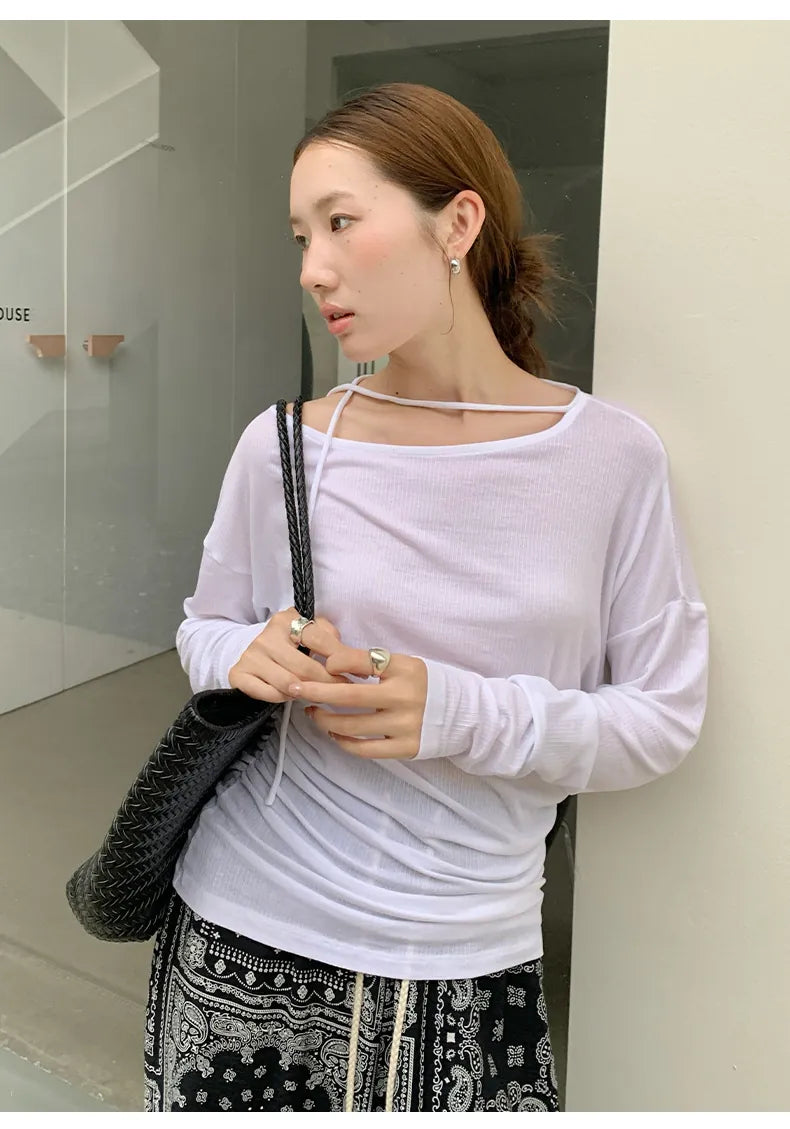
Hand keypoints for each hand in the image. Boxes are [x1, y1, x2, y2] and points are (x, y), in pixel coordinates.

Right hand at [228, 608, 351, 702]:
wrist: (253, 655)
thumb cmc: (290, 646)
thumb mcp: (310, 633)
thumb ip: (332, 640)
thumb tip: (358, 662)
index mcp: (287, 620)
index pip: (319, 639)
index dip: (340, 659)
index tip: (355, 675)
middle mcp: (267, 635)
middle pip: (305, 667)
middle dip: (327, 683)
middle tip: (339, 693)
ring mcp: (251, 655)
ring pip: (288, 683)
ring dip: (305, 692)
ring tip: (315, 694)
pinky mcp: (239, 674)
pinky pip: (268, 694)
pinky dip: (283, 698)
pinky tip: (290, 696)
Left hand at [293, 645, 427, 759]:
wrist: (463, 713)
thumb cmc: (425, 684)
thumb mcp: (405, 664)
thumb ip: (373, 664)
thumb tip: (330, 662)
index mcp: (405, 669)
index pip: (362, 661)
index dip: (335, 662)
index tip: (321, 665)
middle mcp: (405, 697)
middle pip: (349, 696)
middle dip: (315, 691)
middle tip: (293, 688)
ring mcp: (405, 725)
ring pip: (351, 726)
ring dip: (324, 719)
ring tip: (312, 712)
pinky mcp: (406, 748)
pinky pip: (364, 749)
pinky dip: (343, 741)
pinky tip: (333, 733)